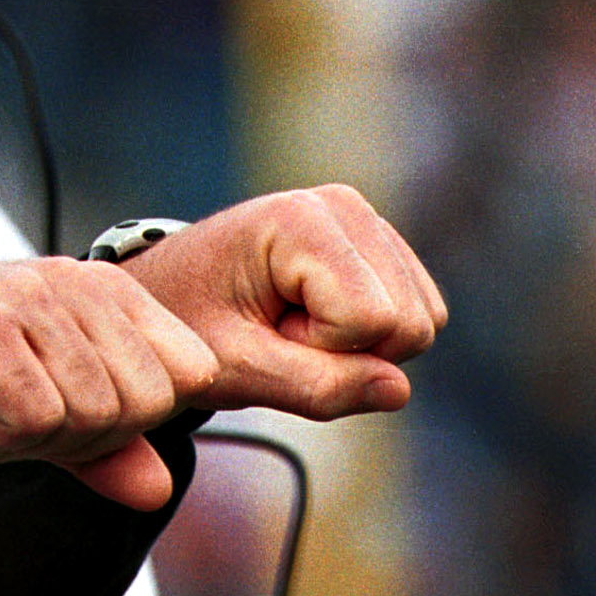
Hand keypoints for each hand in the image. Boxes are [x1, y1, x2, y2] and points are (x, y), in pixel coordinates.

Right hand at [0, 259, 219, 511]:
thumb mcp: (40, 418)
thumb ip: (105, 448)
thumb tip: (158, 489)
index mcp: (104, 291)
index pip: (191, 373)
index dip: (137, 417)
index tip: (67, 407)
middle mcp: (75, 283)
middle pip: (148, 402)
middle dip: (87, 432)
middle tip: (18, 407)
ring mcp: (29, 301)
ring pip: (95, 413)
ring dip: (34, 432)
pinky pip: (38, 417)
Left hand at [122, 184, 447, 417]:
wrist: (171, 293)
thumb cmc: (191, 324)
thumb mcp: (235, 368)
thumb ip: (315, 386)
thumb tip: (399, 389)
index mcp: (299, 218)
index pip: (370, 320)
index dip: (317, 348)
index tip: (260, 327)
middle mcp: (344, 206)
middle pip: (411, 323)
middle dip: (345, 349)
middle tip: (274, 327)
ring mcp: (367, 221)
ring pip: (424, 321)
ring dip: (358, 344)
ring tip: (288, 320)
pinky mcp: (380, 245)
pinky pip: (421, 315)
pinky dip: (370, 334)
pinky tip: (313, 315)